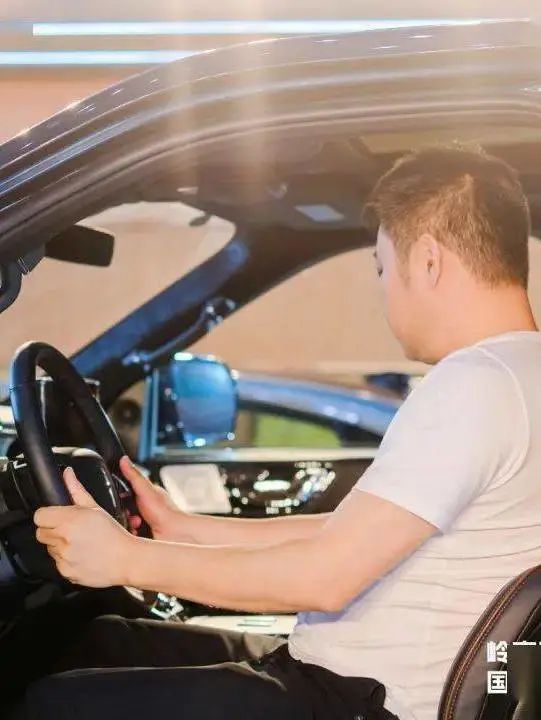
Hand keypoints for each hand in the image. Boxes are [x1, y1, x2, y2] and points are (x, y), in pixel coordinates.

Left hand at [34, 467, 135, 587]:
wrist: (126, 559)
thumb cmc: (114, 534)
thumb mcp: (95, 508)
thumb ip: (76, 489)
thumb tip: (68, 474)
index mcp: (70, 519)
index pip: (39, 516)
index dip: (48, 515)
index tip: (57, 517)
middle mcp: (64, 538)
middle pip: (41, 532)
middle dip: (53, 530)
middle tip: (71, 529)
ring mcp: (64, 557)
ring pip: (49, 548)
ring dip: (60, 544)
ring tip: (80, 543)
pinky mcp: (65, 571)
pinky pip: (57, 562)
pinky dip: (66, 559)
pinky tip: (82, 554)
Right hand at [120, 456, 182, 540]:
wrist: (174, 533)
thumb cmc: (165, 511)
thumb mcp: (146, 490)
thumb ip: (134, 475)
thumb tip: (124, 460)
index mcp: (147, 494)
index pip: (126, 492)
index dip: (120, 496)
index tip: (120, 498)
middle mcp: (145, 508)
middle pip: (123, 508)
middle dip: (124, 512)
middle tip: (131, 513)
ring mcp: (144, 521)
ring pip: (124, 522)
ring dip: (128, 524)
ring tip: (137, 523)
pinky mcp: (142, 535)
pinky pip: (129, 534)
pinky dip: (131, 533)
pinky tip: (138, 532)